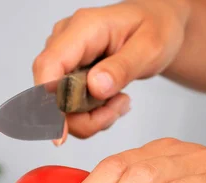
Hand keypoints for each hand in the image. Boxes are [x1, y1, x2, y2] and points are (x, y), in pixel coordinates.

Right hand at [32, 0, 190, 144]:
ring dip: (89, 118)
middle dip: (82, 117)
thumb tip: (95, 87)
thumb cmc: (155, 28)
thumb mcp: (151, 47)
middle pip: (51, 94)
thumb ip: (123, 67)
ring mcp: (63, 58)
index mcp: (83, 28)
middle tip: (117, 109)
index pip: (49, 66)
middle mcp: (65, 41)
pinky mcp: (66, 73)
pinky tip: (111, 101)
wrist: (156, 25)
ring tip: (120, 102)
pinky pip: (68, 106)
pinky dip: (89, 114)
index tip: (62, 135)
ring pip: (59, 106)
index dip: (49, 102)